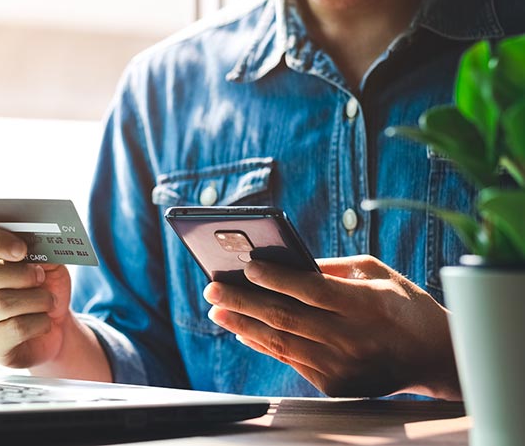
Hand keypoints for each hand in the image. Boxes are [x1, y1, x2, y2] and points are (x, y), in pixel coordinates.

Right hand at [0, 224, 73, 368]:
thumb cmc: (46, 286)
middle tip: (39, 276)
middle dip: (17, 274)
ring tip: (49, 301)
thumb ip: (39, 248)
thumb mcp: (48, 261)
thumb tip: (35, 243)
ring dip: (36, 299)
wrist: (57, 326)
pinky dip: (39, 323)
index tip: (22, 249)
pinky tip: (44, 322)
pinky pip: (13, 329)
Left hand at [203, 255, 460, 399]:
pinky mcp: (336, 385)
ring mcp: (343, 366)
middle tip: (212, 288)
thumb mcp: (378, 273)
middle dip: (243, 301)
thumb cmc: (405, 305)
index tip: (246, 266)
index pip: (310, 289)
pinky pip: (290, 361)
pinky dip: (263, 345)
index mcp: (366, 304)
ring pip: (281, 343)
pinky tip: (243, 332)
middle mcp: (352, 338)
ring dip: (243, 326)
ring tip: (216, 311)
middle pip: (286, 317)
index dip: (275, 278)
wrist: (435, 357)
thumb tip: (287, 262)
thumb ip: (333, 267)